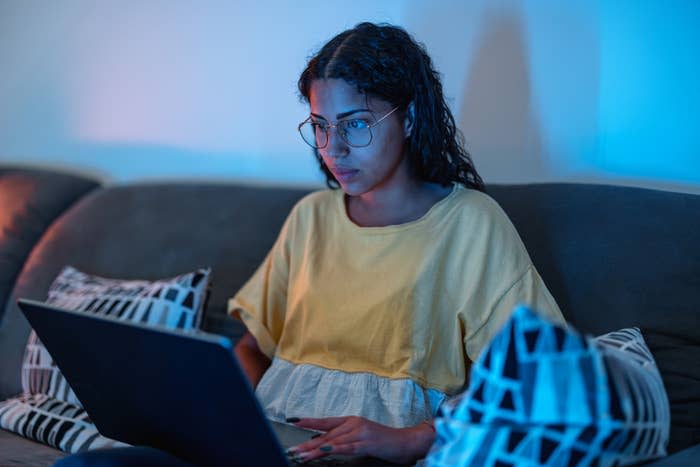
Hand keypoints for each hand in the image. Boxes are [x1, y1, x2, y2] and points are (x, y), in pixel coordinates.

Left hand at [286, 416, 434, 464]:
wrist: (406, 442)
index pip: (326, 421)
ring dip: (315, 449)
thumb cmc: (383, 441)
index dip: (309, 421)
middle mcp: (354, 423)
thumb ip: (343, 438)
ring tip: (302, 456)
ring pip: (333, 441)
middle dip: (308, 443)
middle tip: (293, 450)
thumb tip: (322, 442)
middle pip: (326, 434)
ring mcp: (360, 432)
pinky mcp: (367, 443)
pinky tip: (323, 449)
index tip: (293, 421)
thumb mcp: (360, 437)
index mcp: (351, 421)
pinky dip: (334, 448)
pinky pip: (347, 447)